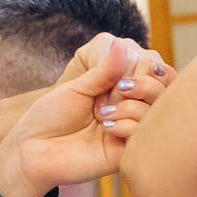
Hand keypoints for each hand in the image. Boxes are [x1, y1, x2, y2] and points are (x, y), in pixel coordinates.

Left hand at [0, 33, 170, 196]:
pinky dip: (129, 125)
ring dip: (131, 106)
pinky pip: (147, 132)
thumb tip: (123, 45)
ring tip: (103, 114)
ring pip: (158, 108)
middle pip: (162, 84)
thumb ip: (103, 69)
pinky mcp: (129, 150)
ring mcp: (132, 127)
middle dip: (140, 82)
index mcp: (120, 84)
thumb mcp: (77, 86)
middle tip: (116, 92)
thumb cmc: (51, 115)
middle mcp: (131, 104)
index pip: (150, 64)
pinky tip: (107, 129)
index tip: (110, 74)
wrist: (33, 150)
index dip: (137, 64)